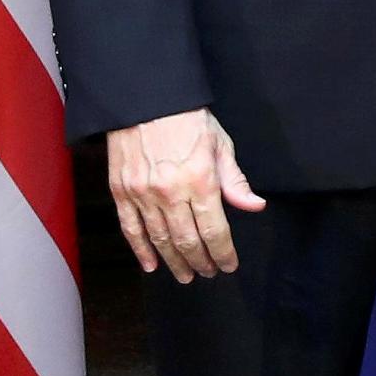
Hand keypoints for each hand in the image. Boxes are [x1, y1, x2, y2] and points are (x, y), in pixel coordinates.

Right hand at [107, 108, 266, 282]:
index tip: (229, 265)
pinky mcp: (121, 192)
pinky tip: (151, 265)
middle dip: (201, 262)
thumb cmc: (188, 119)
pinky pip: (131, 229)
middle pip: (187, 241)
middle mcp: (170, 193)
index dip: (223, 253)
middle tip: (208, 273)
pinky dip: (141, 251)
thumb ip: (235, 180)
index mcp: (200, 180)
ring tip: (186, 275)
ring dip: (174, 262)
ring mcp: (143, 194)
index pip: (215, 230)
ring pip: (160, 240)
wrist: (145, 99)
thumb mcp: (220, 144)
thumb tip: (254, 206)